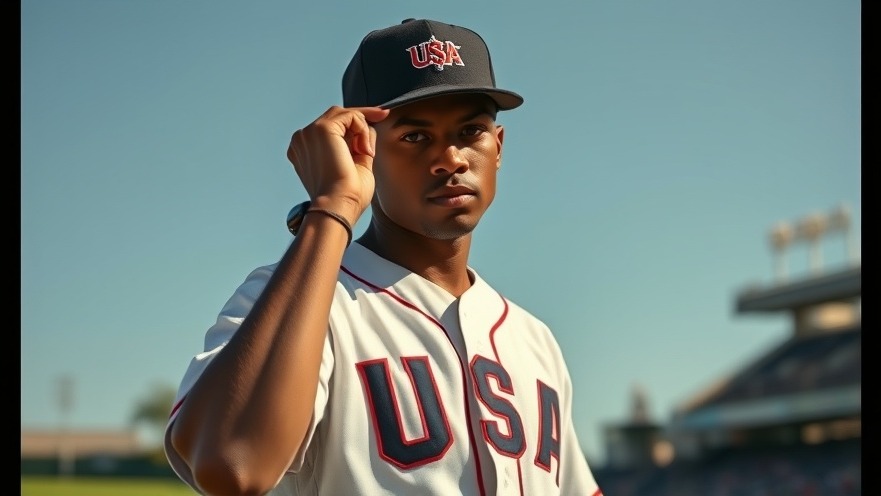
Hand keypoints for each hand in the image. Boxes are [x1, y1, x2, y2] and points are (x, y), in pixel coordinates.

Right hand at [287, 106, 389, 225]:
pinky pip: (349, 116)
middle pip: (336, 116)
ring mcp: (309, 133)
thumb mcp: (356, 165)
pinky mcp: (321, 129)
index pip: (331, 127)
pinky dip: (362, 129)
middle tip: (384, 115)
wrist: (339, 207)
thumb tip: (370, 127)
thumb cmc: (346, 197)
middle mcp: (304, 140)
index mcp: (306, 150)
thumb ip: (359, 145)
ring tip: (366, 153)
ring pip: (343, 115)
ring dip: (362, 129)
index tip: (379, 117)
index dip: (355, 122)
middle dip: (362, 116)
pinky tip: (364, 150)